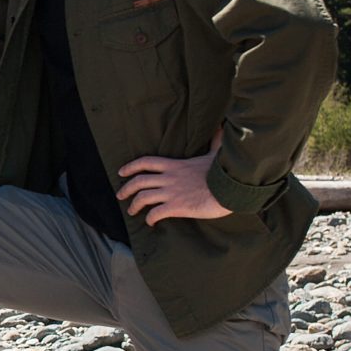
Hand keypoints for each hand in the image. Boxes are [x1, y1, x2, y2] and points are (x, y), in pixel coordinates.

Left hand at [116, 130, 234, 223]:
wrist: (231, 187)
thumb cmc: (223, 171)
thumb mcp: (216, 153)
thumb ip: (214, 142)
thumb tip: (221, 128)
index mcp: (175, 165)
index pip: (146, 162)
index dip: (131, 166)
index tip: (121, 171)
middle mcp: (169, 178)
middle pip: (139, 181)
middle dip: (126, 188)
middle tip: (120, 196)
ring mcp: (172, 192)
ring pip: (143, 197)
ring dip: (134, 205)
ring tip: (132, 212)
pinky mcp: (178, 206)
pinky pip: (156, 213)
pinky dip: (150, 218)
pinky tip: (150, 222)